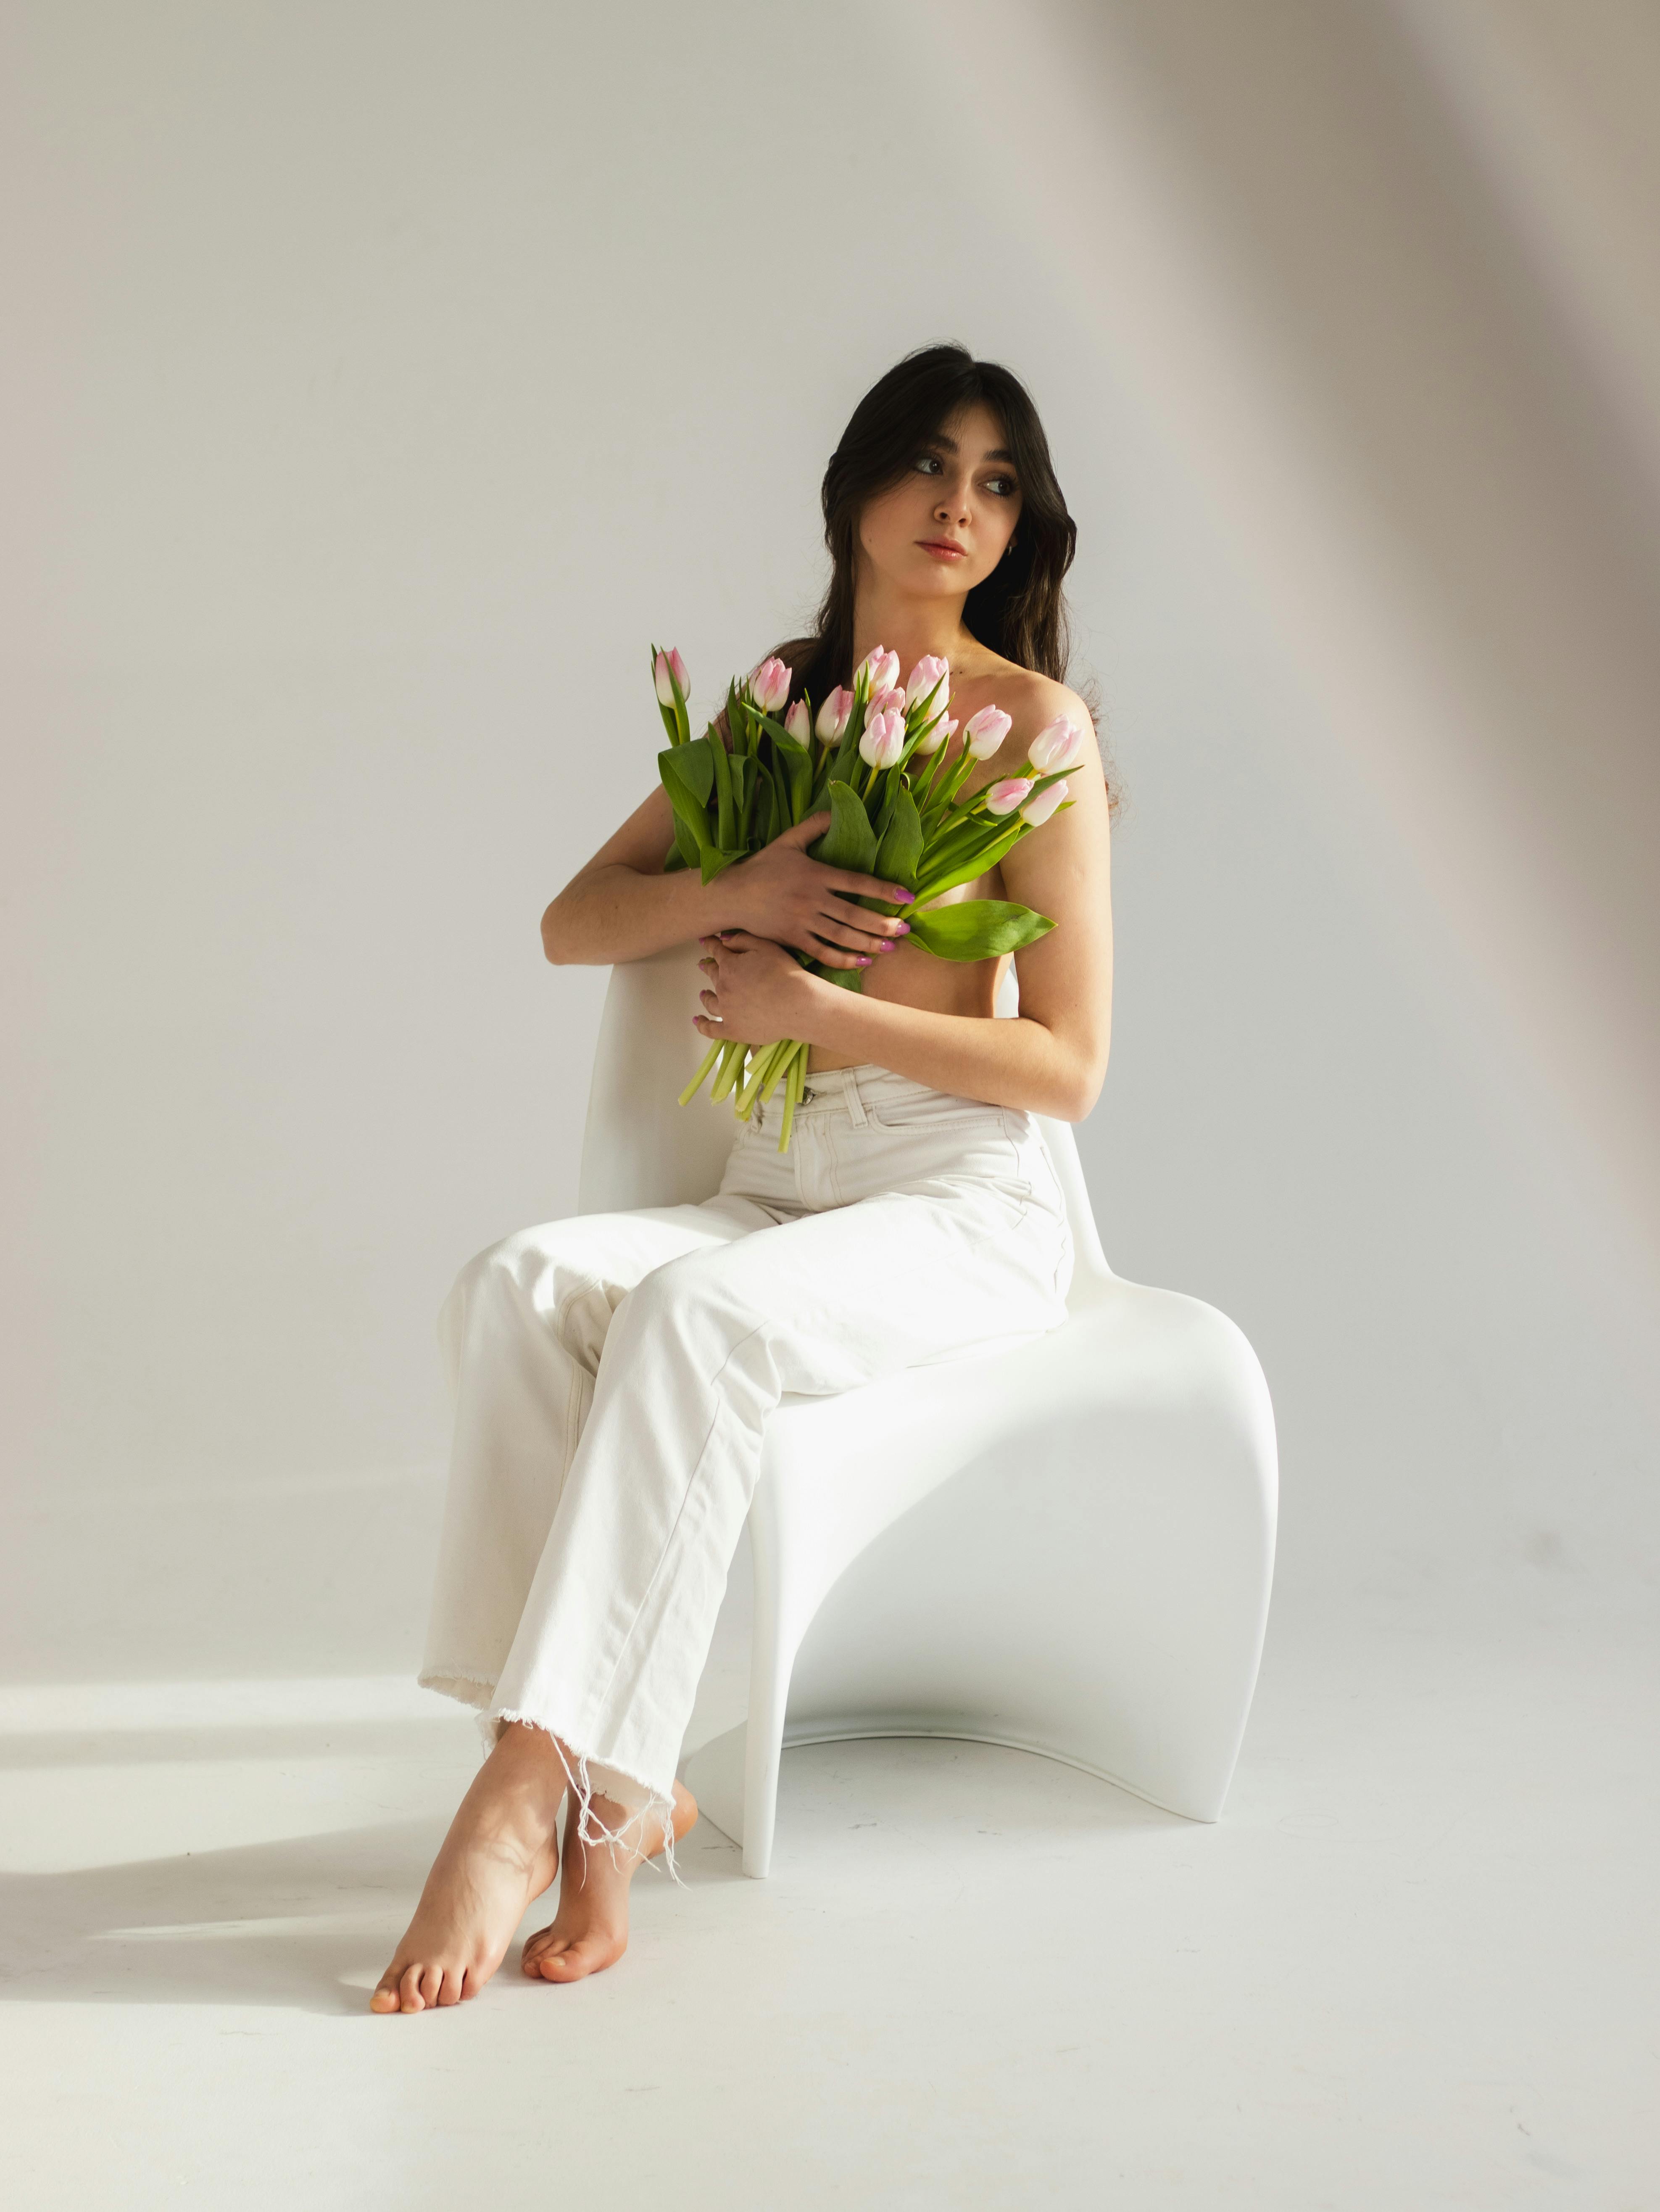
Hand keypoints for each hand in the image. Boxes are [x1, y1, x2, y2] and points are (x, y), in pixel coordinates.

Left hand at [694, 931, 819, 1047]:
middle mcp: (723, 988)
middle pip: (712, 976)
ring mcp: (727, 1011)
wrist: (798, 1005)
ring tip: (703, 993)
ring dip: (705, 995)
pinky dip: (703, 1024)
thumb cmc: (786, 975)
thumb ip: (742, 940)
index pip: (716, 952)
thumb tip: (723, 939)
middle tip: (704, 966)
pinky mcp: (733, 1030)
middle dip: (708, 968)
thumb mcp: (766, 947)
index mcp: (730, 966)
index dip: (711, 945)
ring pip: (710, 1001)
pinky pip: (711, 1029)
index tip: (706, 942)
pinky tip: (698, 1020)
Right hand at [725, 814, 913, 970]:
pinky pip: (822, 952)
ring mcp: (801, 921)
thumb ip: (813, 826)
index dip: (884, 889)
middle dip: (883, 923)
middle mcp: (811, 899)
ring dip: (869, 942)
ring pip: (842, 935)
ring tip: (891, 946)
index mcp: (815, 874)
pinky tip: (863, 960)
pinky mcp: (792, 939)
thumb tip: (835, 810)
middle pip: (854, 914)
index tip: (906, 896)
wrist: (731, 894)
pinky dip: (843, 958)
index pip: (857, 882)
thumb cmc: (761, 867)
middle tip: (905, 928)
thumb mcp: (787, 840)